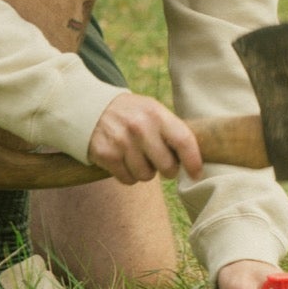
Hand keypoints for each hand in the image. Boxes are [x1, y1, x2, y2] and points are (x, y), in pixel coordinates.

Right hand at [87, 92, 203, 185]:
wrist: (92, 109)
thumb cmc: (132, 114)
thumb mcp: (153, 111)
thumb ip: (172, 130)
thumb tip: (194, 160)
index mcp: (157, 114)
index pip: (183, 141)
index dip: (193, 161)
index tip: (196, 174)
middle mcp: (139, 127)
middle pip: (166, 166)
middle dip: (167, 170)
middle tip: (160, 161)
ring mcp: (121, 141)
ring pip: (146, 176)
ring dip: (144, 171)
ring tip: (138, 156)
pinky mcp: (106, 155)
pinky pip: (127, 179)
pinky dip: (128, 175)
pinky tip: (123, 160)